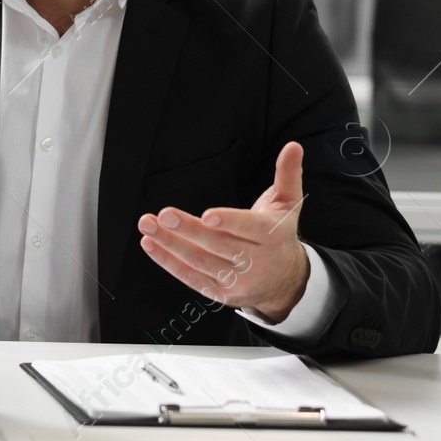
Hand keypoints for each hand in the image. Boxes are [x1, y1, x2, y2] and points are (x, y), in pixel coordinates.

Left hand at [137, 141, 311, 323]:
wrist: (286, 281)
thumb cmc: (278, 235)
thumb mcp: (288, 204)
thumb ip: (287, 175)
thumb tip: (292, 147)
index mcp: (271, 236)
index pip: (249, 229)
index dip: (229, 222)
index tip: (207, 215)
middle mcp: (255, 261)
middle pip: (218, 245)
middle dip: (189, 230)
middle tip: (164, 215)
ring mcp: (237, 280)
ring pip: (200, 262)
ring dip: (170, 244)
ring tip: (148, 225)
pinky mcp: (220, 293)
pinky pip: (191, 278)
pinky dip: (168, 262)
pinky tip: (151, 244)